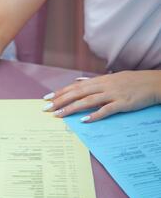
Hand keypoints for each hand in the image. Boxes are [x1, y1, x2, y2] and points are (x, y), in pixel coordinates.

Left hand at [43, 70, 160, 121]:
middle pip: (77, 93)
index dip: (60, 92)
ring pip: (87, 101)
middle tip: (46, 108)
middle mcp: (103, 86)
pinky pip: (106, 110)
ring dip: (71, 108)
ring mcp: (112, 94)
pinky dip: (94, 115)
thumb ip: (93, 81)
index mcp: (99, 80)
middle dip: (60, 101)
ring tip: (59, 115)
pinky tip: (83, 120)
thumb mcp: (111, 77)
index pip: (74, 86)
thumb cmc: (132, 81)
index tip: (46, 98)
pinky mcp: (122, 103)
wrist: (154, 83)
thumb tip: (78, 81)